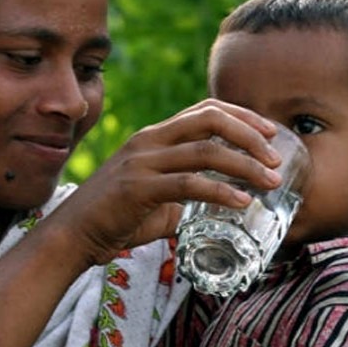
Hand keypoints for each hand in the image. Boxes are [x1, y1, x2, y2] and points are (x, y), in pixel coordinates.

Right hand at [51, 99, 283, 264]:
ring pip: (206, 150)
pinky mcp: (138, 188)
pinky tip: (242, 203)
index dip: (242, 116)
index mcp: (155, 137)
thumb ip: (186, 194)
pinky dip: (221, 191)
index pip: (205, 110)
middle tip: (276, 158)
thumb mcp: (156, 198)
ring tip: (270, 182)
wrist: (71, 236)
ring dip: (245, 164)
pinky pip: (188, 183)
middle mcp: (150, 140)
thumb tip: (220, 204)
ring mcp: (143, 162)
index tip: (271, 132)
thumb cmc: (114, 218)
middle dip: (251, 134)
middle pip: (211, 119)